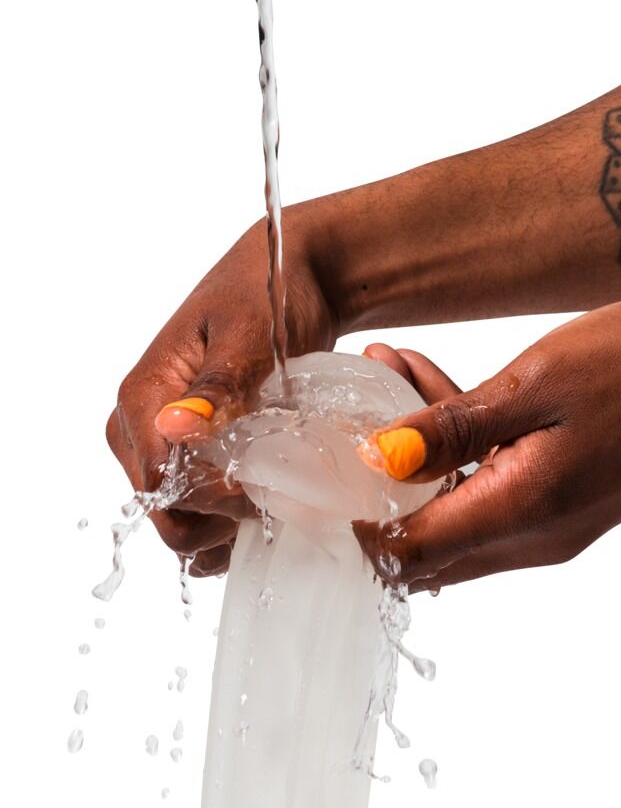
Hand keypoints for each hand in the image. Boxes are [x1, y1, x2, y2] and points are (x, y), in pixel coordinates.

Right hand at [106, 211, 337, 576]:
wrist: (291, 279)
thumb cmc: (268, 296)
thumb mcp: (248, 336)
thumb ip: (216, 387)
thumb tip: (174, 427)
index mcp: (143, 396)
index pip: (157, 482)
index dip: (206, 500)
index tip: (257, 489)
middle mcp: (143, 428)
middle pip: (164, 511)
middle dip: (216, 520)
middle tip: (270, 498)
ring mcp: (167, 447)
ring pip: (180, 520)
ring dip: (225, 528)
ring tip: (273, 501)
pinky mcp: (193, 458)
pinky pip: (197, 513)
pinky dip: (227, 527)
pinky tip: (262, 515)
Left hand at [356, 298, 620, 589]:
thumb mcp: (535, 383)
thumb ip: (452, 428)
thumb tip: (376, 459)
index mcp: (518, 512)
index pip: (404, 552)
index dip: (351, 527)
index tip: (314, 481)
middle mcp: (529, 538)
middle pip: (420, 542)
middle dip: (372, 486)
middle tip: (344, 416)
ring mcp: (548, 526)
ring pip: (450, 512)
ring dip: (412, 460)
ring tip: (386, 375)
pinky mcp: (560, 503)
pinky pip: (486, 493)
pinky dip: (454, 454)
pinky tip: (435, 389)